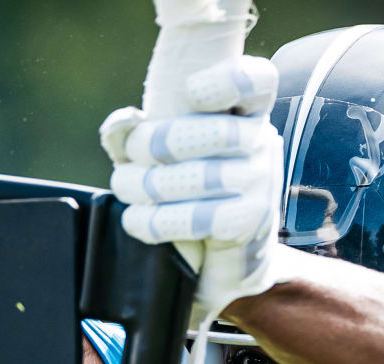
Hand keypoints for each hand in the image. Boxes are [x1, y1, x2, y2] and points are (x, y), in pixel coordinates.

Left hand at [99, 55, 283, 323]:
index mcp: (244, 112)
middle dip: (154, 145)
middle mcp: (261, 141)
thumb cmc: (185, 195)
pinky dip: (158, 221)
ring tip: (127, 189)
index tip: (189, 91)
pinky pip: (200, 218)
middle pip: (213, 131)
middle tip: (131, 160)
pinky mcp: (250, 221)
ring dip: (147, 185)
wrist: (217, 261)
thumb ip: (135, 134)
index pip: (257, 81)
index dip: (226, 81)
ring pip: (201, 176)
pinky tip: (139, 221)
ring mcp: (261, 182)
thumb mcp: (157, 158)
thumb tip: (123, 122)